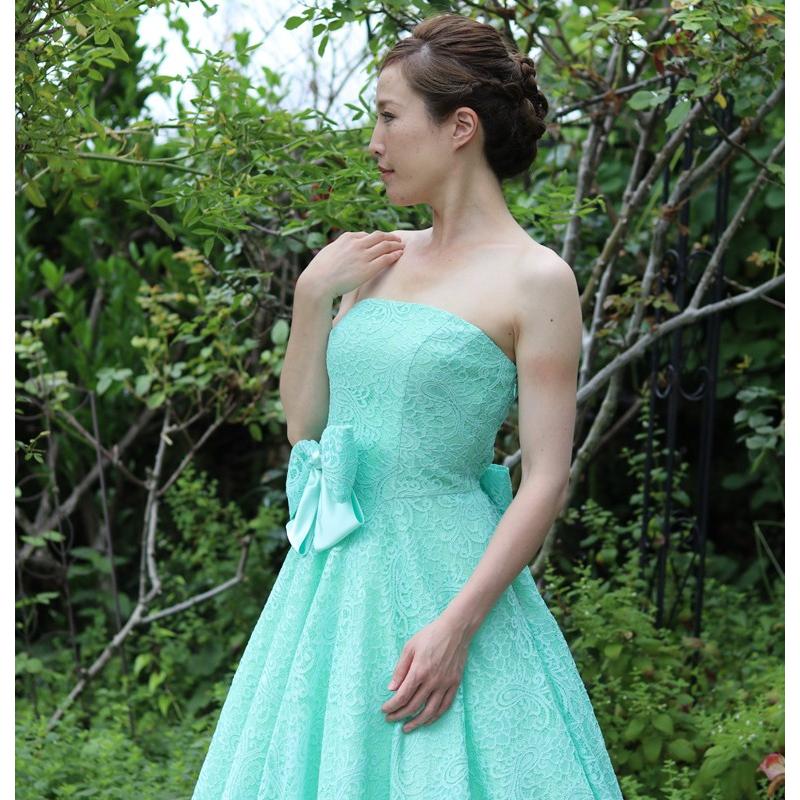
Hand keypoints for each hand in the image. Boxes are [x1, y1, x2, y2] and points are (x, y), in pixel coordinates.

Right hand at [300, 230, 403, 298]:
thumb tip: (341, 249)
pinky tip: (399, 255)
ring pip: (385, 246)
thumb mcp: (329, 252)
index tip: (381, 240)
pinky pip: (386, 259)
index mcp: (347, 238)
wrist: (319, 281)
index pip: (365, 235)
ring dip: (395, 245)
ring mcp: (363, 256)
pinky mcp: (368, 269)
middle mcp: (357, 244)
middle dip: (390, 237)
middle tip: (397, 239)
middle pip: (379, 236)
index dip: (375, 238)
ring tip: (402, 246)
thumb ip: (339, 248)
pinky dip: (394, 255)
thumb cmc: (320, 271)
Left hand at [381, 614, 470, 733]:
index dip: (392, 706)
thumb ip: (400, 669)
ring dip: (417, 722)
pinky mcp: (454, 684)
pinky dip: (435, 716)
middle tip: (390, 719)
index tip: (385, 710)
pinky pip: (445, 706)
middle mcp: (432, 681)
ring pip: (430, 711)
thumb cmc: (430, 635)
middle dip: (399, 715)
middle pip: (414, 705)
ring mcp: (445, 684)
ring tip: (407, 728)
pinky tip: (427, 720)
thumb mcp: (410, 647)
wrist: (455, 630)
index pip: (402, 696)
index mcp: (419, 671)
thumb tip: (392, 689)